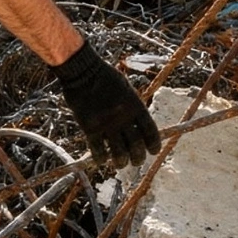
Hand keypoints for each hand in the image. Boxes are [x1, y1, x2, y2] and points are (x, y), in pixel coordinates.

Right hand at [51, 40, 160, 170]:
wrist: (84, 72)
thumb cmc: (106, 78)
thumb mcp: (127, 90)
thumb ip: (133, 107)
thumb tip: (139, 124)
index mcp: (136, 107)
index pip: (150, 131)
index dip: (154, 144)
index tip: (153, 152)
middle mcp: (124, 118)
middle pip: (136, 145)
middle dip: (138, 157)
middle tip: (137, 162)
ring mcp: (107, 124)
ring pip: (119, 152)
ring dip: (121, 162)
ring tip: (121, 164)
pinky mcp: (90, 128)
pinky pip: (98, 150)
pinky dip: (101, 158)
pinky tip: (102, 161)